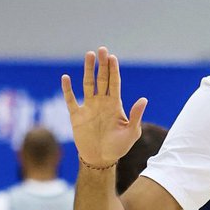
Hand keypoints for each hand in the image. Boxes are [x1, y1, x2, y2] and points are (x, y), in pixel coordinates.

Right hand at [61, 48, 147, 168]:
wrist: (100, 160)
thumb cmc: (118, 147)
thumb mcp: (131, 133)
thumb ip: (136, 116)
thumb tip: (143, 99)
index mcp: (114, 104)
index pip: (114, 83)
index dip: (114, 70)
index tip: (113, 58)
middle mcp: (101, 102)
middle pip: (101, 79)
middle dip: (102, 65)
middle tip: (102, 50)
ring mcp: (88, 107)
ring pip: (87, 84)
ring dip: (88, 70)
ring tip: (89, 55)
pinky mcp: (76, 116)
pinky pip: (70, 100)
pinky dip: (67, 89)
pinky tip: (66, 78)